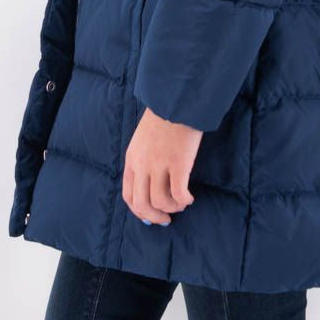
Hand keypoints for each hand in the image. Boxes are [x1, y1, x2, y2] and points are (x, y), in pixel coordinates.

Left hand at [122, 106, 200, 224]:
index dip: (140, 211)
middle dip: (154, 217)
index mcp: (132, 159)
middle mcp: (142, 165)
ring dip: (172, 208)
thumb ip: (143, 160)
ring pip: (160, 201)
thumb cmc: (163, 117)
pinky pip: (178, 193)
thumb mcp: (143, 139)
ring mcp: (159, 165)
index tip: (151, 216)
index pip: (129, 196)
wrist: (177, 100)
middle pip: (142, 204)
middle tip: (166, 219)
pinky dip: (184, 200)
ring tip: (181, 204)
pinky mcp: (178, 164)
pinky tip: (189, 198)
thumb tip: (151, 185)